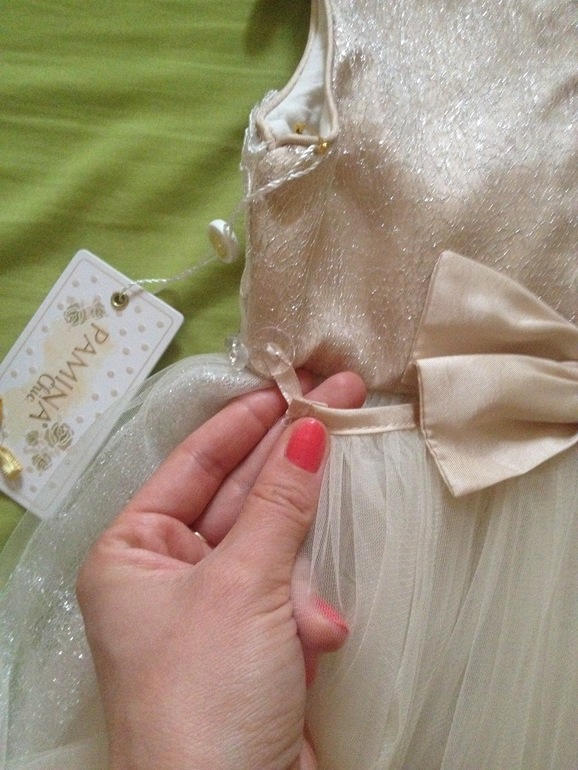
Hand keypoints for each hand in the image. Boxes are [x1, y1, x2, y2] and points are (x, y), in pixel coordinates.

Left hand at [77, 372, 365, 769]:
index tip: (289, 384)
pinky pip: (289, 595)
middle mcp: (167, 575)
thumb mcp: (242, 585)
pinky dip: (308, 613)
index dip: (243, 421)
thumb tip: (311, 428)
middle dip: (288, 460)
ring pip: (272, 546)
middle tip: (341, 400)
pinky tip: (319, 636)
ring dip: (301, 558)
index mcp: (133, 552)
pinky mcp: (255, 643)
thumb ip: (279, 504)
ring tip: (325, 558)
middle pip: (238, 497)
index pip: (193, 464)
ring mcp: (213, 610)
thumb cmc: (205, 691)